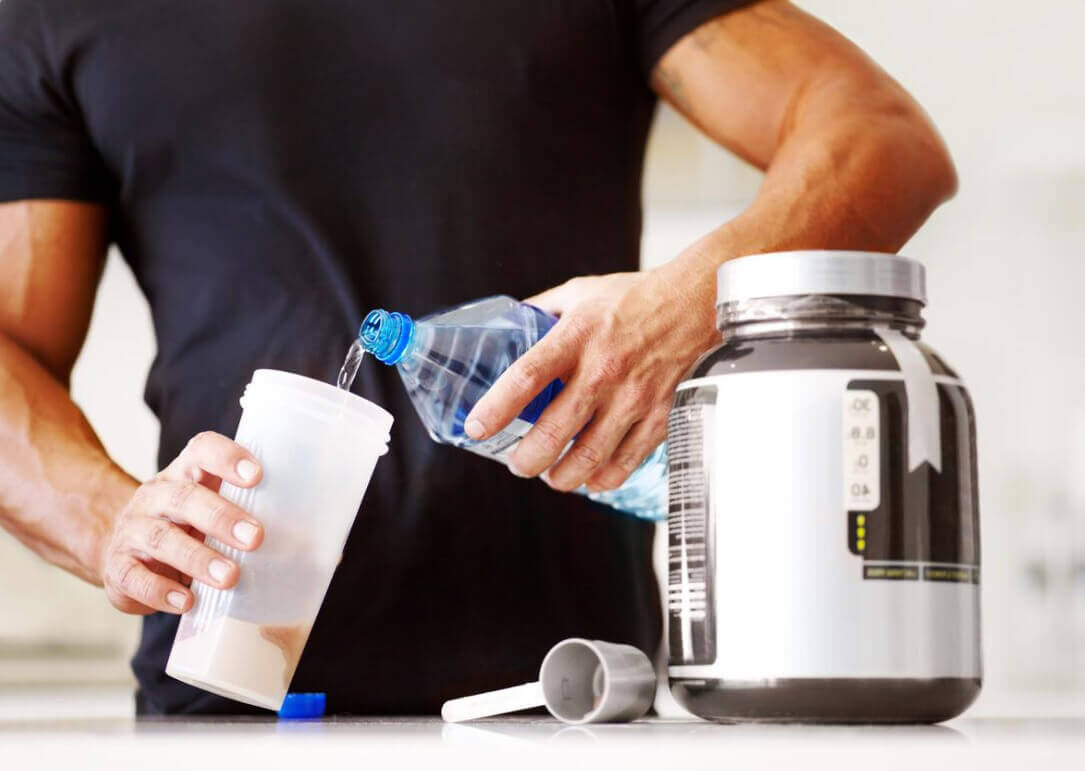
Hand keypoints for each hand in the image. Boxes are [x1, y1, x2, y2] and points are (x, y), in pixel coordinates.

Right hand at [100, 432, 263, 614]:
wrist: (122, 547)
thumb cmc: (186, 526)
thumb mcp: (211, 507)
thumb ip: (250, 511)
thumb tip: (317, 545)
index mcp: (185, 474)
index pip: (202, 450)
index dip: (227, 458)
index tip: (257, 476)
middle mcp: (156, 497)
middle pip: (184, 498)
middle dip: (222, 517)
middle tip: (255, 538)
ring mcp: (132, 531)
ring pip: (161, 539)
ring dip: (198, 559)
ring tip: (230, 578)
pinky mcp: (118, 568)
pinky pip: (135, 577)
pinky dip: (162, 591)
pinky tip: (187, 601)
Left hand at [464, 268, 716, 492]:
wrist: (695, 303)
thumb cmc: (635, 298)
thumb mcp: (579, 293)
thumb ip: (541, 311)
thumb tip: (506, 326)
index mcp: (575, 337)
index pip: (526, 377)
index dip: (496, 408)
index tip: (477, 427)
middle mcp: (602, 370)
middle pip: (554, 431)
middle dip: (527, 459)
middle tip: (518, 463)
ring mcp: (632, 397)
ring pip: (589, 457)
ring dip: (562, 476)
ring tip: (552, 475)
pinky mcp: (658, 415)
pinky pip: (626, 461)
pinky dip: (604, 478)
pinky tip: (591, 478)